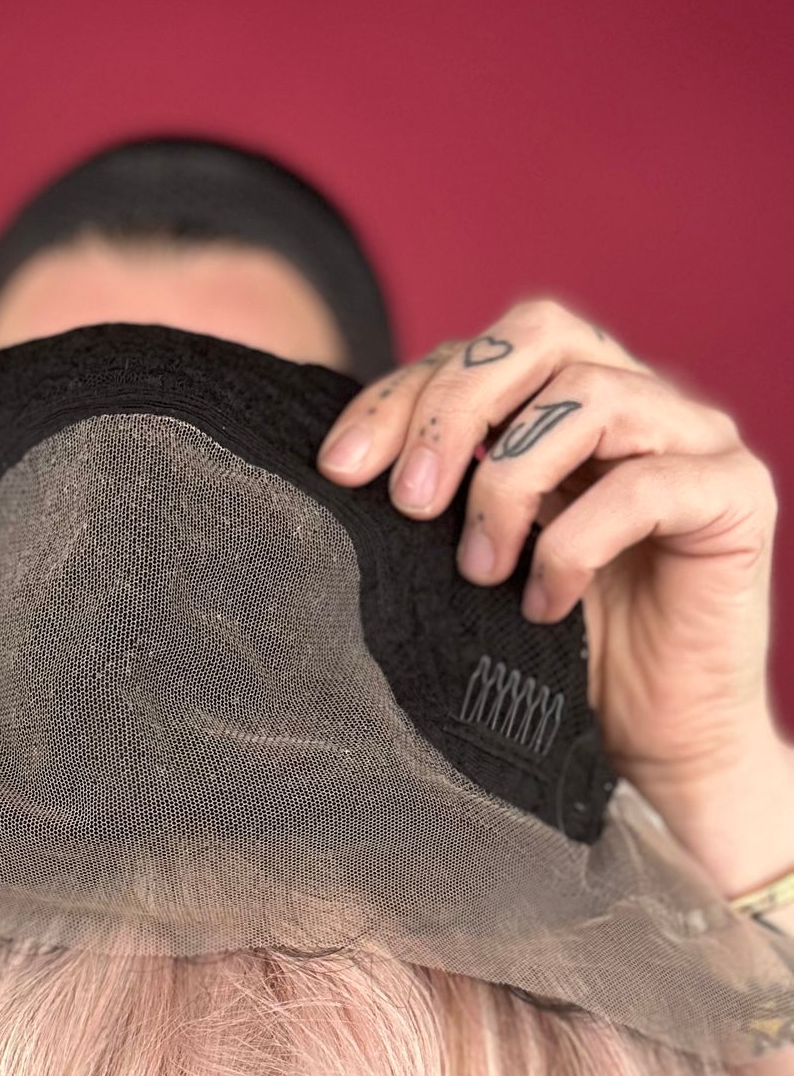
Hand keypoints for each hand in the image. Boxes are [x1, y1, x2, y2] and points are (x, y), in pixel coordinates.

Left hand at [314, 297, 784, 834]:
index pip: (477, 351)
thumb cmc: (557, 653)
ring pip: (590, 396)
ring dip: (510, 482)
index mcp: (564, 404)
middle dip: (454, 409)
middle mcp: (635, 400)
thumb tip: (340, 466)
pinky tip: (544, 603)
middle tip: (410, 504)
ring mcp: (694, 439)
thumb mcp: (472, 563)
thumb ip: (434, 499)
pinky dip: (576, 543)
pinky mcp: (736, 496)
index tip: (338, 470)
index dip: (401, 397)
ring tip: (479, 571)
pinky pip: (648, 483)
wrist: (651, 743)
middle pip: (540, 332)